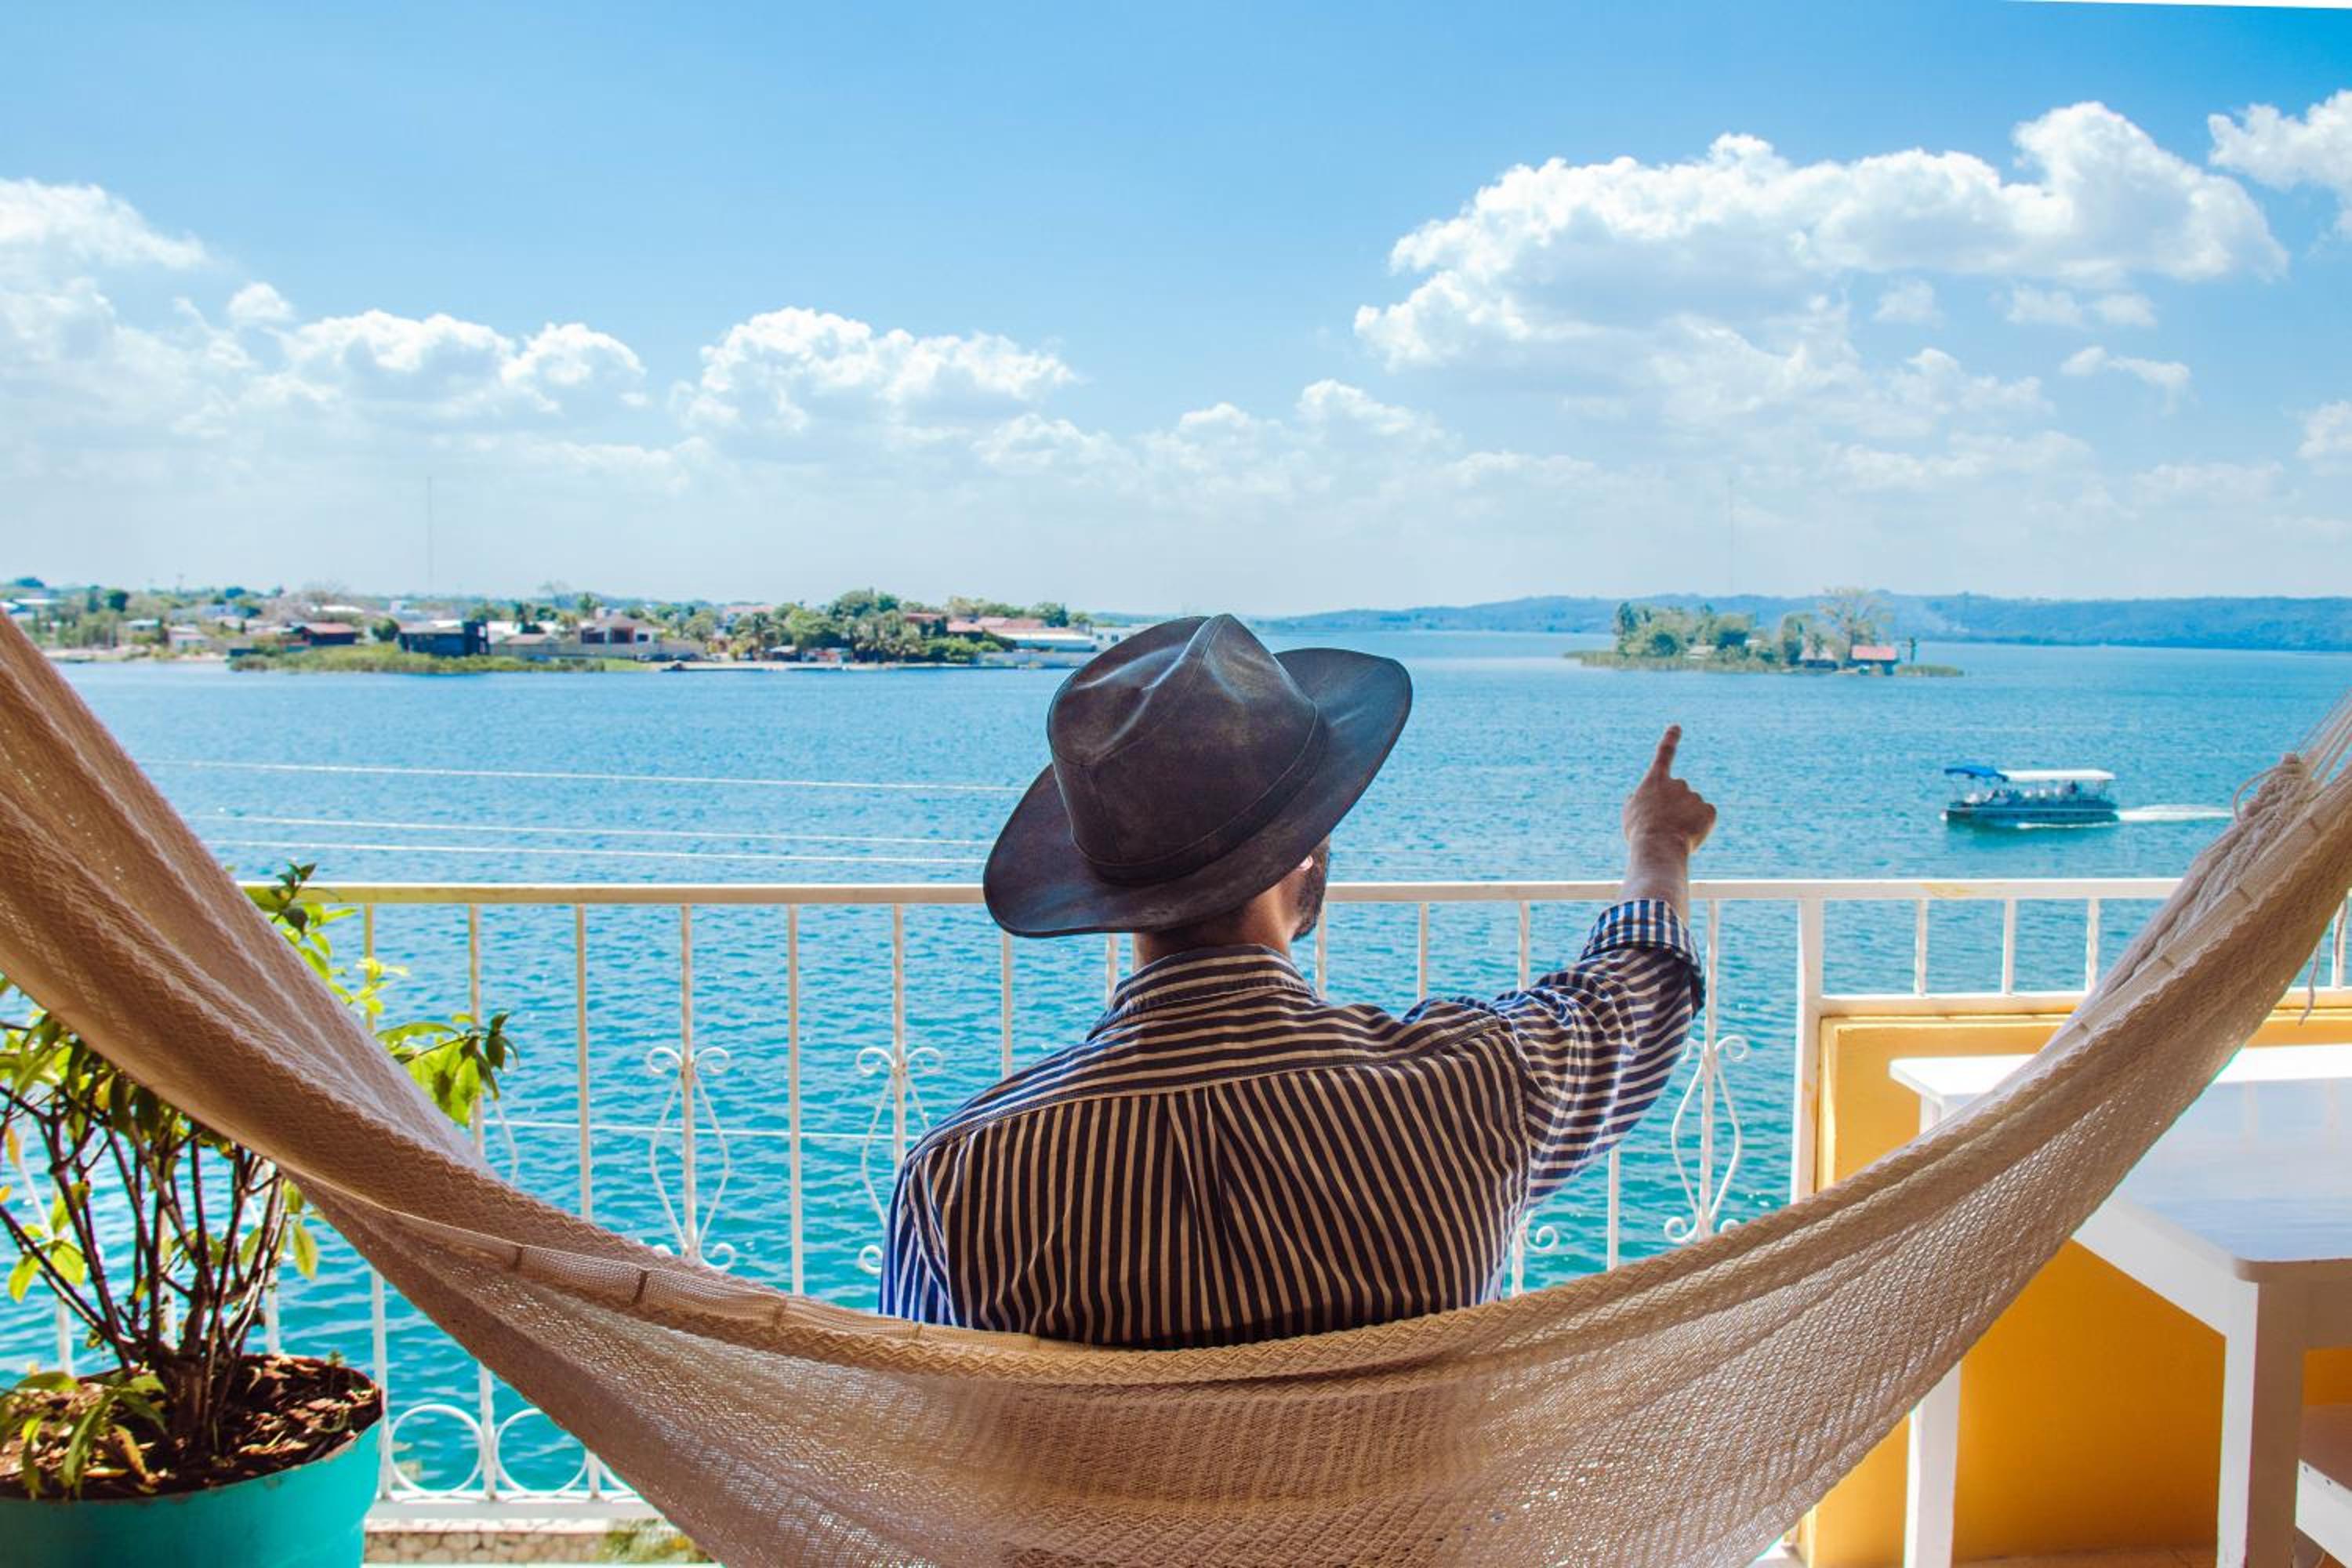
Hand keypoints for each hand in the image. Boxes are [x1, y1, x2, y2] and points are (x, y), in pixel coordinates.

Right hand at [1622, 725, 1715, 855]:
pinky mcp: (1709, 810)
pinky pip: (1705, 818)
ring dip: (1685, 820)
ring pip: (1692, 808)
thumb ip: (1637, 799)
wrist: (1658, 845)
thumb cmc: (1640, 831)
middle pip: (1679, 794)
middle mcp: (1678, 783)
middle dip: (1674, 808)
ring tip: (1673, 835)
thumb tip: (1641, 797)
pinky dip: (1699, 827)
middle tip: (1663, 827)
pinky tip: (1688, 835)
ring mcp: (1694, 796)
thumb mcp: (1630, 813)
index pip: (1664, 754)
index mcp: (1655, 780)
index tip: (1676, 727)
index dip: (1670, 739)